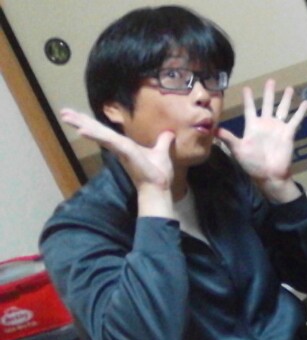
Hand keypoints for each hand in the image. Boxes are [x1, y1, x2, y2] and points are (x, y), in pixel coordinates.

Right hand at [60, 108, 174, 193]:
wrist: (159, 187)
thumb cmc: (158, 173)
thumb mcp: (161, 152)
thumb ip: (163, 142)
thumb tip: (169, 133)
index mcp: (124, 146)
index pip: (105, 131)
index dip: (91, 123)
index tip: (77, 116)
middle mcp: (118, 147)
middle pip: (97, 131)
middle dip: (80, 121)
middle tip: (63, 112)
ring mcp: (120, 150)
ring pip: (99, 133)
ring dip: (82, 124)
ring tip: (65, 115)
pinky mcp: (124, 152)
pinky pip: (109, 141)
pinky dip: (96, 135)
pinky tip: (82, 130)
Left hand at [217, 79, 306, 202]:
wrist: (269, 174)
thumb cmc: (252, 163)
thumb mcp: (238, 150)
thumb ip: (228, 138)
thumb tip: (214, 129)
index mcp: (253, 126)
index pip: (249, 109)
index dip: (248, 99)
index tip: (246, 88)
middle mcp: (266, 124)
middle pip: (267, 104)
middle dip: (269, 93)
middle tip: (271, 81)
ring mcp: (278, 127)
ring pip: (282, 109)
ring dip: (286, 99)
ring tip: (290, 88)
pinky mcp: (289, 133)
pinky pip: (296, 120)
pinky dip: (301, 111)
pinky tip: (306, 103)